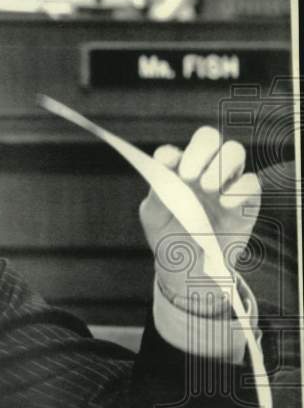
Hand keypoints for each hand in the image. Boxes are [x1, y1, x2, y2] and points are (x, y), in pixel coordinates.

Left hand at [139, 127, 260, 315]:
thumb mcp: (154, 219)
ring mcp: (225, 183)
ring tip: (207, 188)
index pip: (174, 151)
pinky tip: (225, 203)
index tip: (166, 164)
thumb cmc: (168, 237)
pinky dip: (240, 188)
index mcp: (174, 172)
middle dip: (200, 150)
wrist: (189, 269)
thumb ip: (157, 195)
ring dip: (221, 164)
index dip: (169, 154)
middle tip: (188, 175)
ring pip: (234, 151)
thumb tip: (161, 173)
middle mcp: (202, 170)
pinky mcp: (246, 201)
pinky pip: (252, 182)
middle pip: (208, 138)